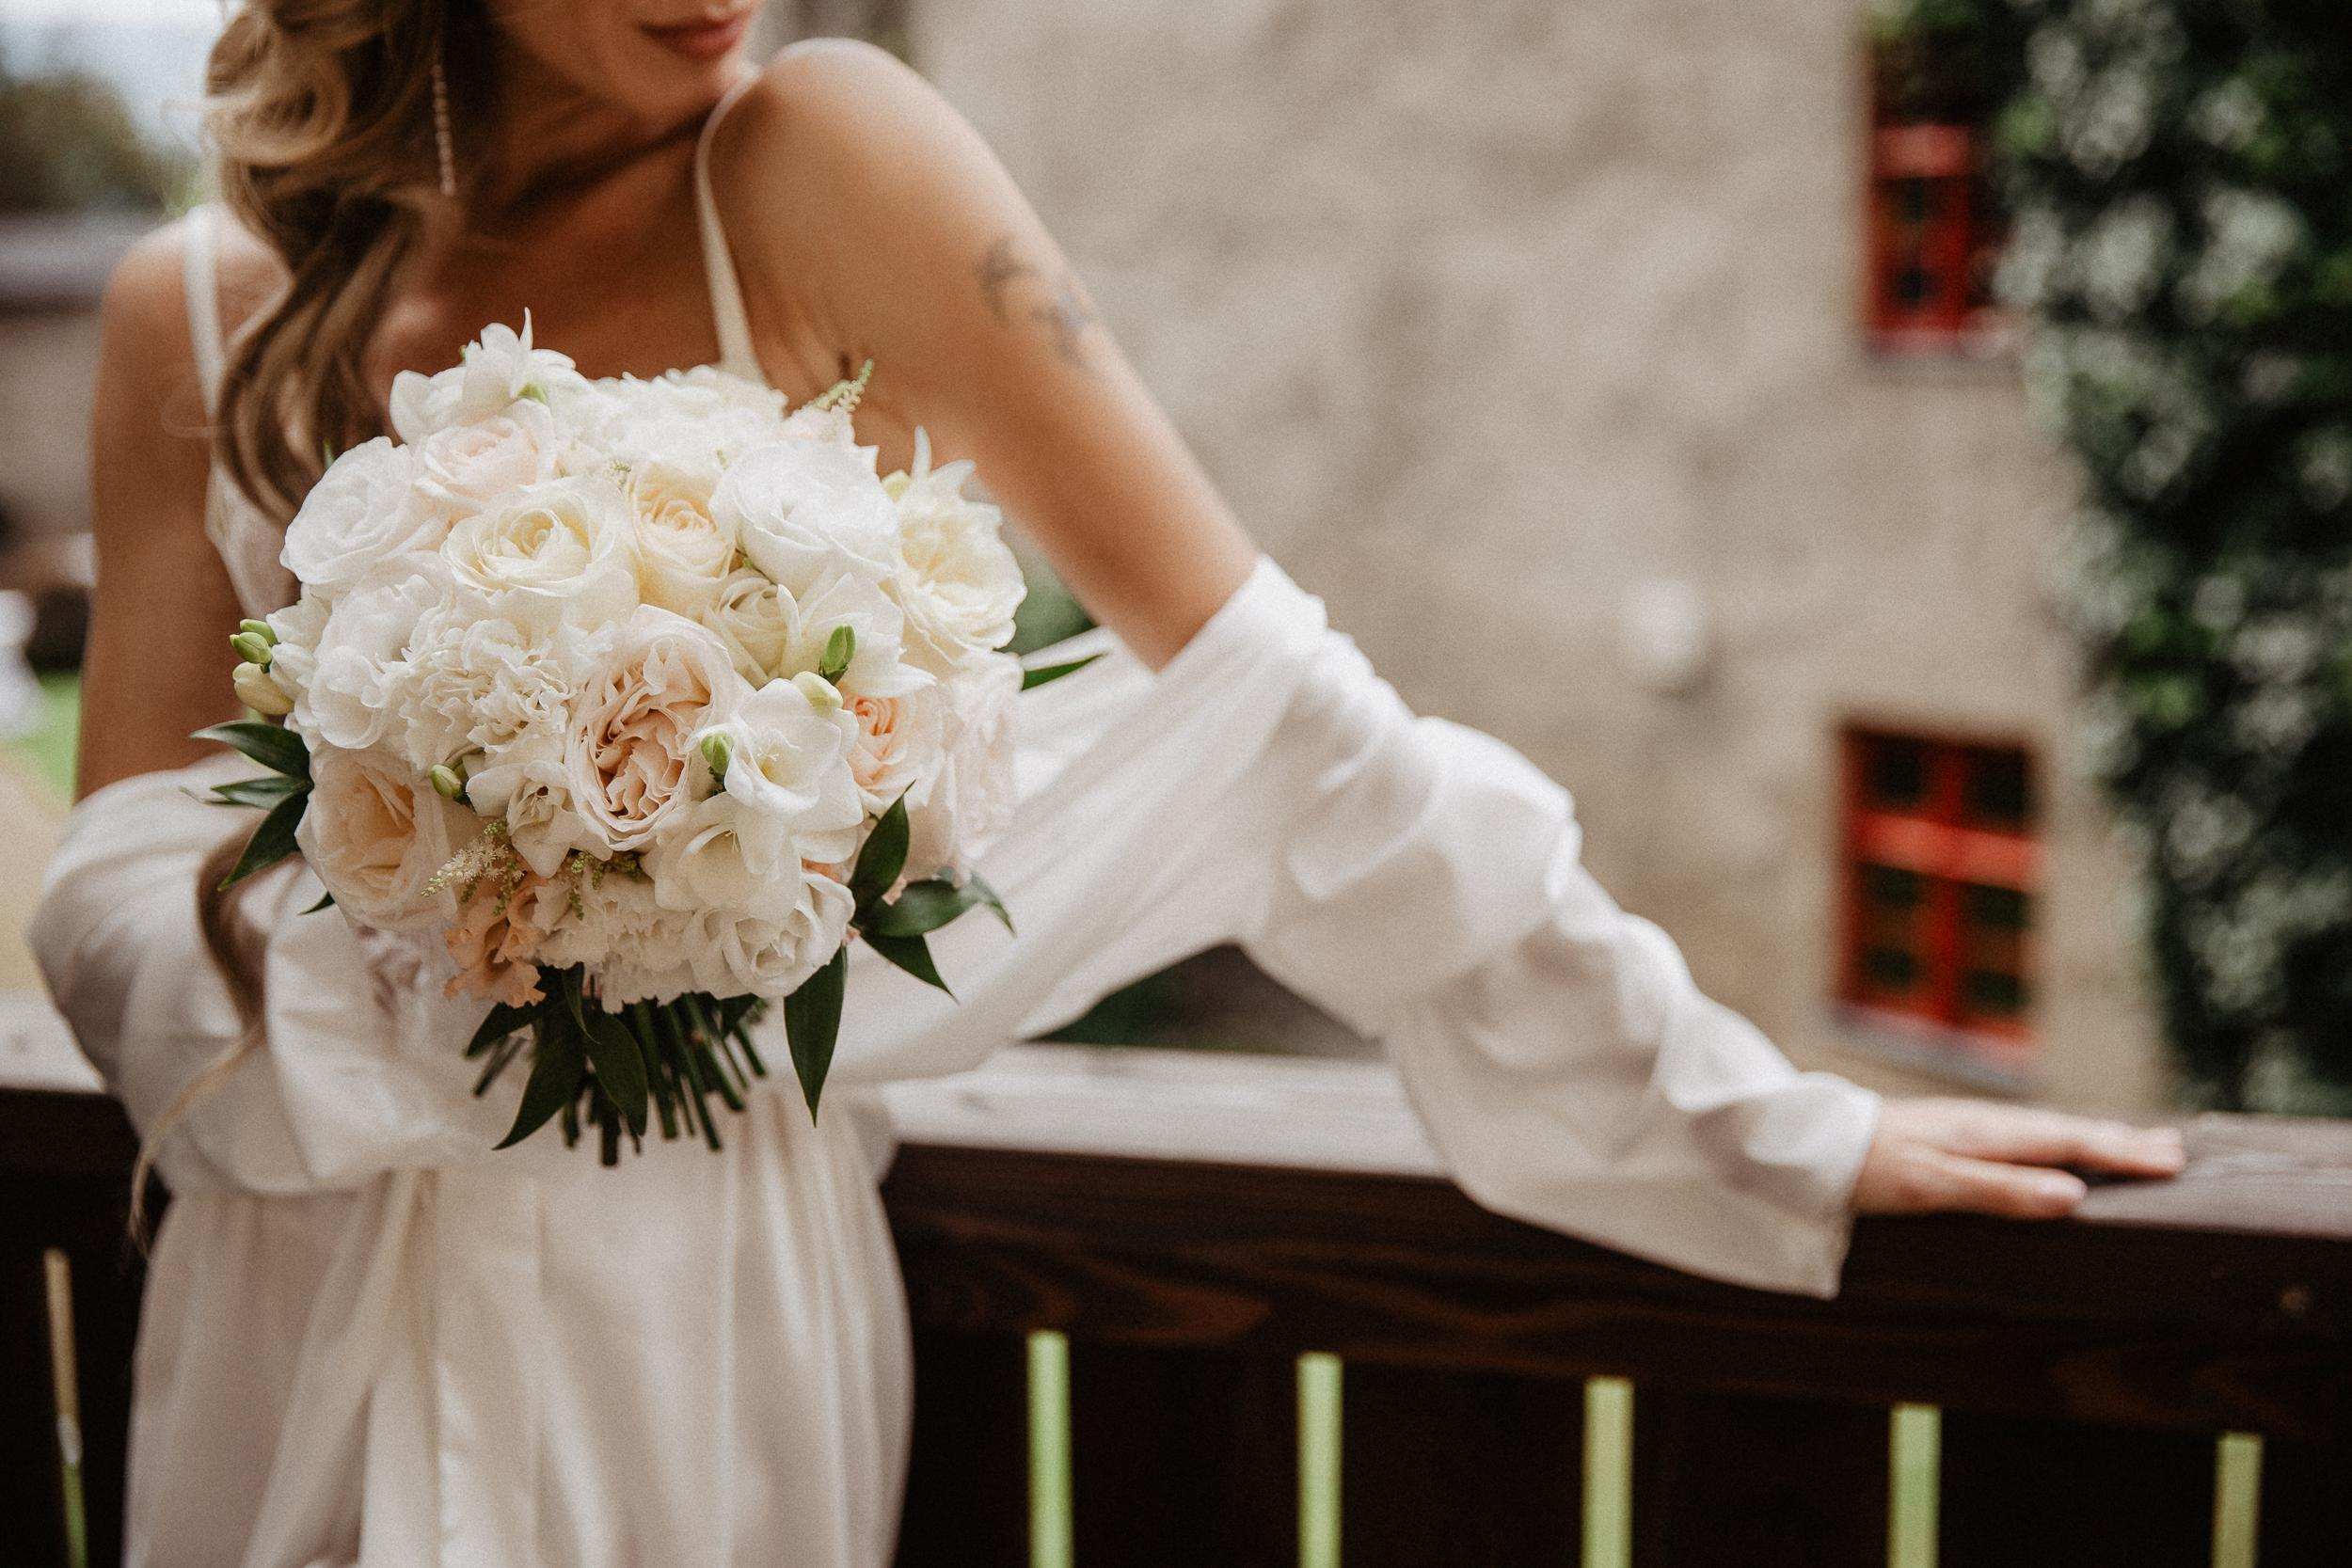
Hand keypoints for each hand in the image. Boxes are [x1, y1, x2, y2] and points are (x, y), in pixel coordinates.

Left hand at [1850, 1096, 2186, 1218]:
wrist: (1808, 1144)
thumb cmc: (1867, 1169)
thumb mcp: (1933, 1185)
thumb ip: (2000, 1190)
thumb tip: (2074, 1195)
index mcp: (1988, 1133)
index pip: (2070, 1143)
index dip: (2123, 1155)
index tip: (2174, 1163)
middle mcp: (1983, 1123)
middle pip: (2066, 1131)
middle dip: (2120, 1141)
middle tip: (2176, 1151)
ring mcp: (1965, 1127)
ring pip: (2044, 1132)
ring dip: (2091, 1137)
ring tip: (2132, 1144)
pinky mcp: (1948, 1135)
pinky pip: (2020, 1137)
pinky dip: (2055, 1141)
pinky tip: (2054, 1150)